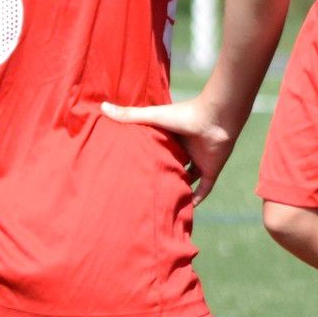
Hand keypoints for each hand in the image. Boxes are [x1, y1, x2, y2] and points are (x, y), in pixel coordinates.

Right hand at [100, 94, 237, 202]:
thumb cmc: (184, 115)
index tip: (134, 168)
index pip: (160, 149)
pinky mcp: (211, 169)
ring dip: (180, 187)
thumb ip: (129, 115)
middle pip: (173, 164)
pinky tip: (188, 208)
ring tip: (163, 201)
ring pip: (189, 177)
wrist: (216, 118)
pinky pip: (205, 188)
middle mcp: (187, 148)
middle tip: (144, 188)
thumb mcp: (153, 117)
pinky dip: (198, 197)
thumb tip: (101, 107)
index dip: (150, 157)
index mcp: (174, 136)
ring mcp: (200, 159)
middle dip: (163, 174)